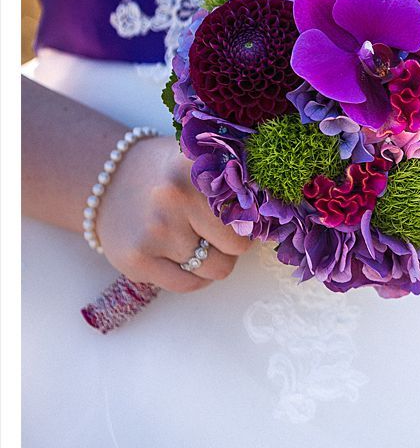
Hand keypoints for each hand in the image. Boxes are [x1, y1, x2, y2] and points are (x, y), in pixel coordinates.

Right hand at [96, 136, 250, 291]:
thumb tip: (284, 210)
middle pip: (239, 245)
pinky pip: (190, 285)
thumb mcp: (203, 162)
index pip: (254, 207)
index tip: (249, 214)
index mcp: (197, 164)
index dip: (256, 216)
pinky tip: (178, 253)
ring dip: (213, 260)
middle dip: (233, 242)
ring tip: (193, 237)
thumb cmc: (170, 174)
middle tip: (214, 227)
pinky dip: (193, 276)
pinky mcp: (136, 260)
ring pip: (218, 269)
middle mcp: (174, 195)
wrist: (106, 180)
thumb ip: (240, 181)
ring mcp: (154, 231)